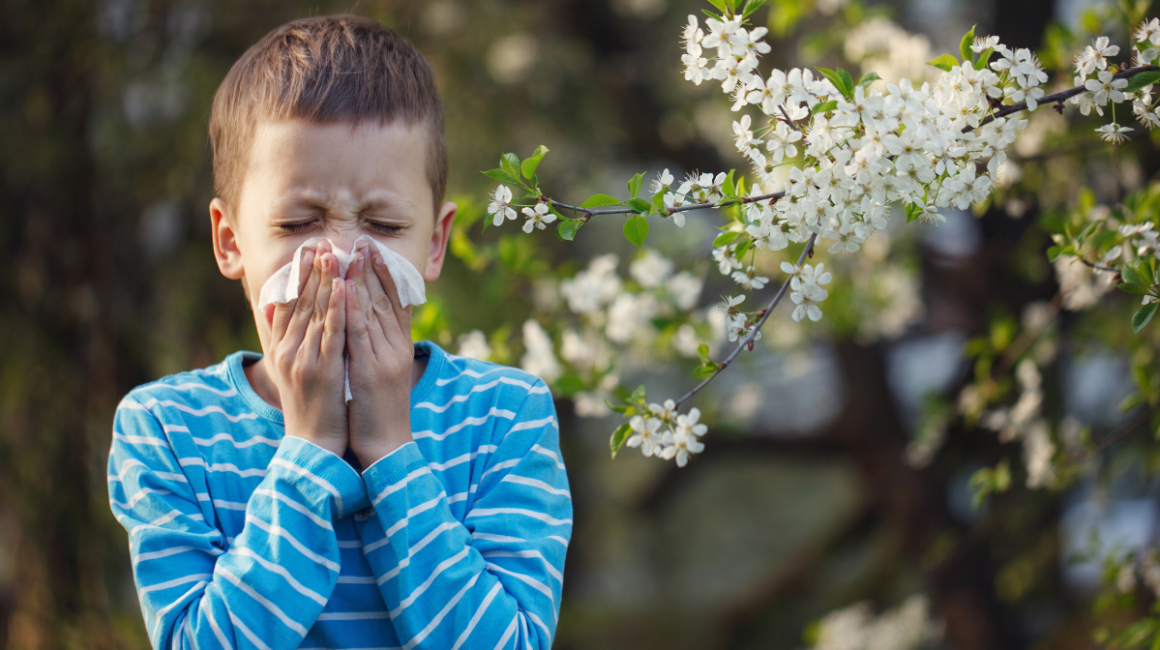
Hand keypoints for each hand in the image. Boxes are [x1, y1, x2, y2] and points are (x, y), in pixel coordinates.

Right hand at [268, 240, 348, 456]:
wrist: (314, 445)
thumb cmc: (309, 406)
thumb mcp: (290, 369)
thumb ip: (283, 337)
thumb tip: (272, 307)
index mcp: (282, 348)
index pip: (289, 304)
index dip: (298, 276)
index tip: (307, 250)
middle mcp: (289, 350)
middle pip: (300, 303)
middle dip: (311, 271)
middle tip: (320, 242)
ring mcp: (304, 360)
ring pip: (315, 313)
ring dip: (325, 281)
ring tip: (333, 254)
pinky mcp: (322, 370)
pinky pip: (331, 333)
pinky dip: (337, 308)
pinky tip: (344, 288)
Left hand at [344, 240, 413, 467]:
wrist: (385, 445)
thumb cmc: (378, 412)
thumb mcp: (379, 374)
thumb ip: (374, 349)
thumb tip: (362, 328)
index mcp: (400, 348)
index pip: (396, 304)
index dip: (387, 275)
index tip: (376, 251)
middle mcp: (396, 348)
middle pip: (386, 301)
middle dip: (374, 269)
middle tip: (364, 241)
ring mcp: (385, 358)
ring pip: (373, 311)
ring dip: (362, 280)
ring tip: (352, 254)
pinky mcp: (370, 370)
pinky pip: (360, 333)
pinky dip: (352, 308)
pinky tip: (344, 289)